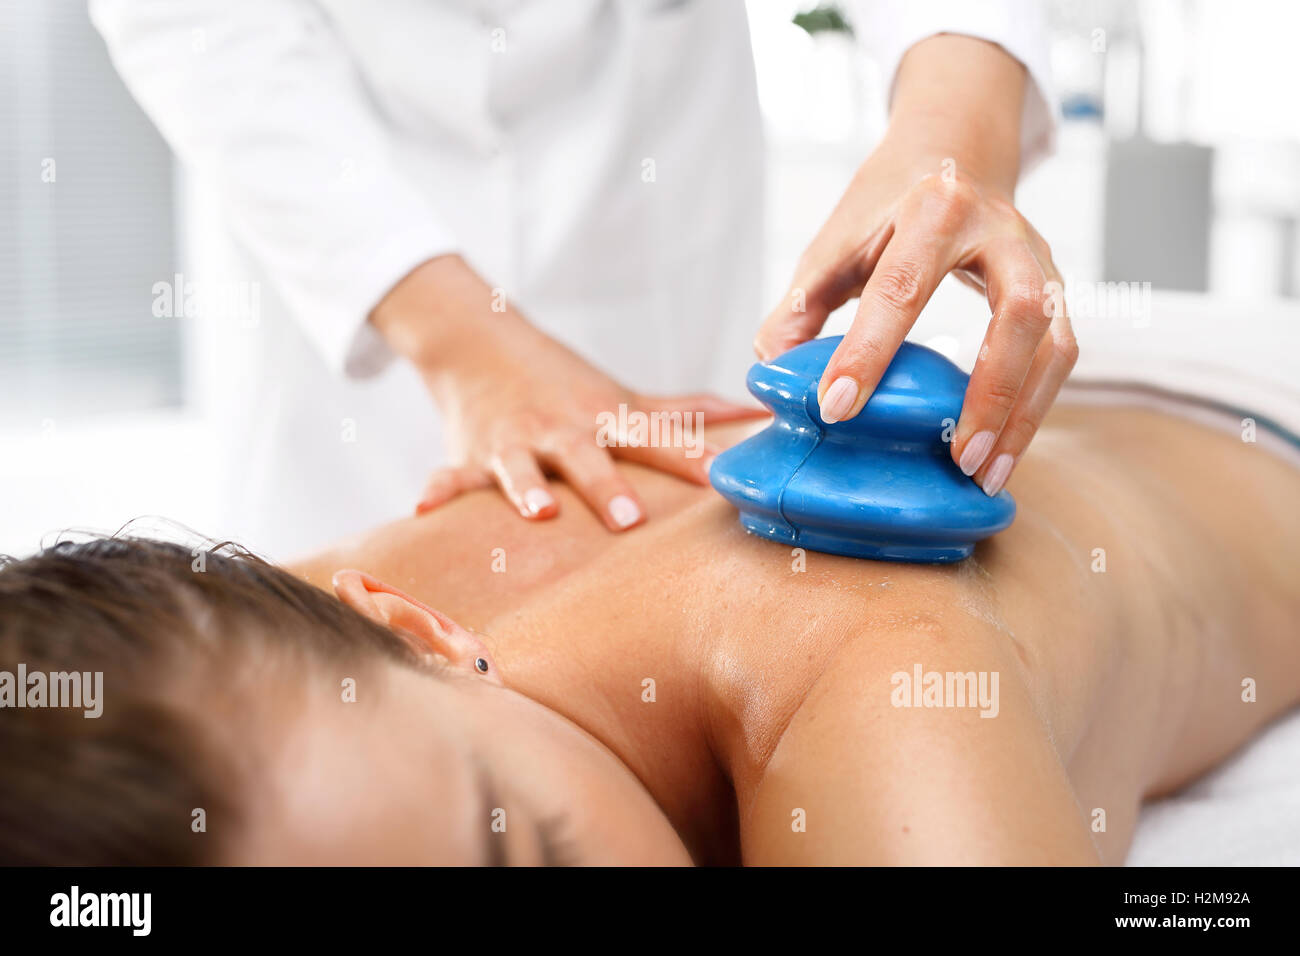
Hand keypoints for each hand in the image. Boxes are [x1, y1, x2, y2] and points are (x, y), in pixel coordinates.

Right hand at [372, 256, 762, 529]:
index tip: (718, 479)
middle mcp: (561, 433)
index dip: (686, 458)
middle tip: (631, 520)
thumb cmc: (565, 386)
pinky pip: (450, 477)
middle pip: (588, 461)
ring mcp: (514, 445)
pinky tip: (427, 511)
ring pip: (519, 470)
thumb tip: (753, 411)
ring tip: (540, 511)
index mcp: (603, 421)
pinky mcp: (471, 456)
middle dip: (608, 488)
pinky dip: (438, 492)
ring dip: (527, 488)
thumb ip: (684, 412)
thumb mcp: (624, 398)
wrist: (480, 343)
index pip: (652, 440)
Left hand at [755, 35, 1077, 496]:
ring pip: (1053, 341)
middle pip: (1014, 313)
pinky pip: (1061, 353)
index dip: (865, 351)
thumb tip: (771, 370)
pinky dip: (1035, 407)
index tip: (835, 408)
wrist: (954, 148)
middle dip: (990, 390)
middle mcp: (998, 229)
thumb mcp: (836, 241)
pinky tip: (1003, 451)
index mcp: (932, 209)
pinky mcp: (1056, 286)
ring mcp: (1037, 257)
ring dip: (1023, 413)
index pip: (898, 287)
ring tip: (985, 475)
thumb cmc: (887, 204)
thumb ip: (800, 304)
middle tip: (957, 458)